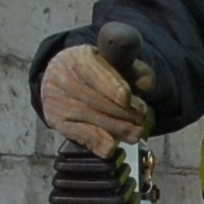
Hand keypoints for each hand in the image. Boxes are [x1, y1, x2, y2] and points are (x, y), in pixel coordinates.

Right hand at [41, 33, 152, 152]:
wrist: (62, 78)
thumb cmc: (96, 70)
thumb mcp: (114, 59)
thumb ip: (133, 66)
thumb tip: (145, 84)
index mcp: (77, 57)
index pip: (93, 73)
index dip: (112, 88)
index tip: (128, 100)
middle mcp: (62, 78)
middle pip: (92, 98)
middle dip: (120, 112)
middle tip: (141, 119)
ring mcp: (57, 102)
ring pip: (88, 118)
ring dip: (115, 128)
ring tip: (136, 133)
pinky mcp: (57, 121)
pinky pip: (78, 134)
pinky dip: (97, 142)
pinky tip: (114, 146)